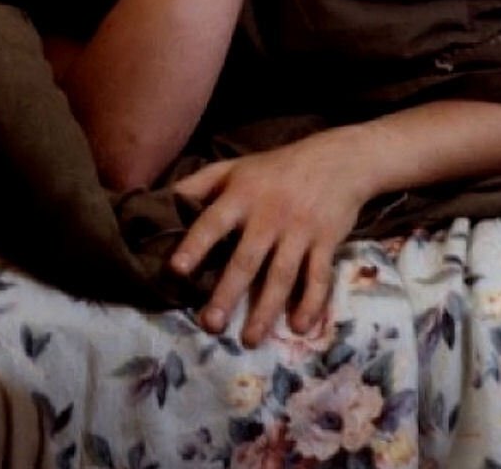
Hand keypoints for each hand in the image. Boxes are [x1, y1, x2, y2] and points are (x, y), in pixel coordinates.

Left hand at [167, 130, 375, 346]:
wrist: (338, 160)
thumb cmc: (275, 168)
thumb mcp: (233, 167)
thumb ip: (198, 183)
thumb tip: (161, 199)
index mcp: (241, 196)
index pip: (213, 222)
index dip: (195, 245)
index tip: (177, 270)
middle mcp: (269, 216)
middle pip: (246, 259)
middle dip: (227, 294)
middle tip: (210, 325)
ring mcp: (299, 231)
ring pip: (281, 276)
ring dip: (266, 310)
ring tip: (248, 340)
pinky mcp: (327, 243)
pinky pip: (319, 277)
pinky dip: (311, 303)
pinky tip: (299, 328)